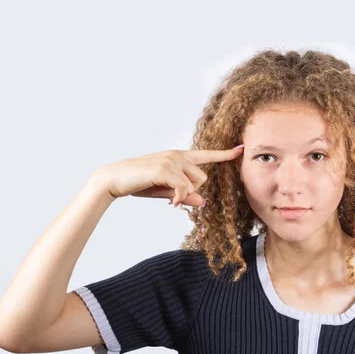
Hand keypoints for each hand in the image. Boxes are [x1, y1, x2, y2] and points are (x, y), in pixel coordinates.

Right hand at [91, 145, 243, 206]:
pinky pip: (183, 188)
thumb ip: (184, 194)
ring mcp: (171, 160)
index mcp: (177, 156)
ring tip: (167, 197)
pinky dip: (178, 198)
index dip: (224, 154)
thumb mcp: (165, 192)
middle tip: (173, 198)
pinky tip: (169, 203)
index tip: (240, 149)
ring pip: (195, 182)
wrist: (114, 180)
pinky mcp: (165, 168)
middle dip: (192, 190)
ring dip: (184, 194)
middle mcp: (177, 154)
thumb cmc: (138, 184)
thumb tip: (203, 201)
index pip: (205, 155)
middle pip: (202, 177)